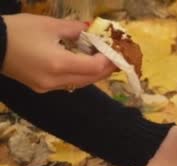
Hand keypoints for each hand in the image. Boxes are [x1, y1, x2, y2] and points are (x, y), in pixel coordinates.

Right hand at [1, 13, 115, 92]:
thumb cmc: (17, 31)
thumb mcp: (49, 25)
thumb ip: (75, 29)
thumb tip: (91, 29)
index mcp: (59, 64)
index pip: (94, 67)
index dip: (108, 60)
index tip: (116, 50)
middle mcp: (56, 80)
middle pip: (90, 79)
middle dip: (105, 69)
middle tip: (116, 58)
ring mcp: (47, 87)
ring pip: (80, 83)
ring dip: (93, 73)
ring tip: (102, 61)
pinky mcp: (40, 88)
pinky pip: (67, 84)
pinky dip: (78, 75)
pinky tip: (82, 65)